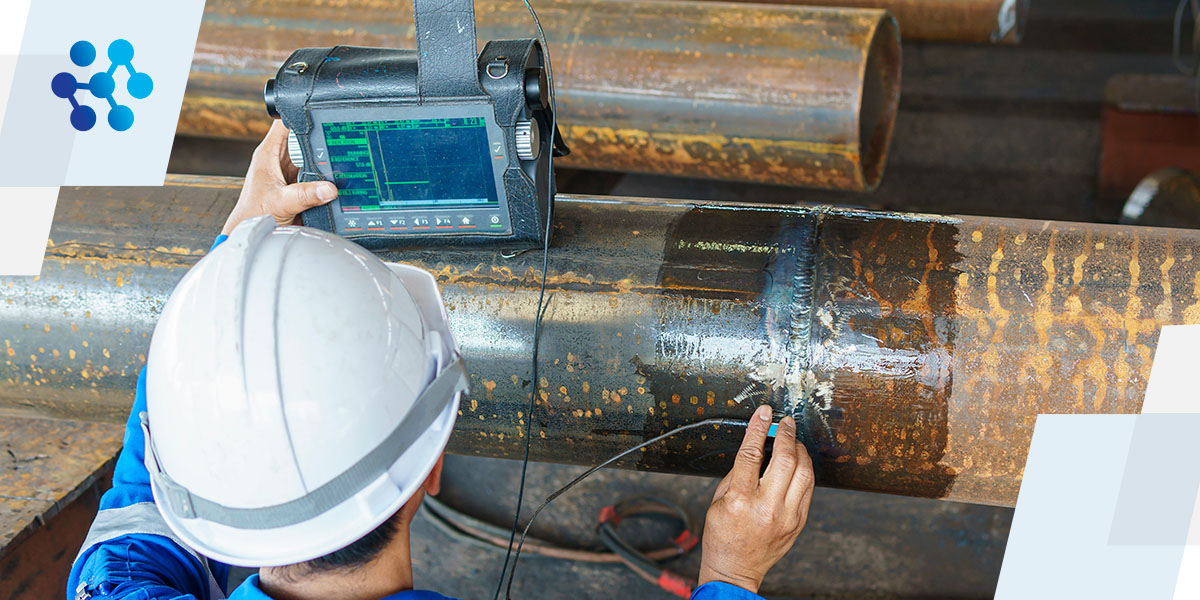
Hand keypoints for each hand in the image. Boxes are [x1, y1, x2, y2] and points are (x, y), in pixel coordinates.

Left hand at [221, 120, 338, 234]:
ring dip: (323, 161)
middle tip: (336, 143)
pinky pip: (316, 175)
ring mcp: (290, 172)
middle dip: (318, 140)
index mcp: (268, 154)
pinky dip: (325, 178)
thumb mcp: (280, 203)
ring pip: (312, 157)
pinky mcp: (299, 186)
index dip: (299, 114)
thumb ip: (304, 195)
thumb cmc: (253, 216)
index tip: (318, 113)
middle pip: (303, 138)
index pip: (284, 122)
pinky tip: (334, 179)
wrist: (254, 236)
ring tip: (338, 162)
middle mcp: (279, 160)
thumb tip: (329, 188)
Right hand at [697, 405, 814, 593]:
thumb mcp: (718, 500)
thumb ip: (737, 473)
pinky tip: (798, 463)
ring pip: (804, 472)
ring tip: (793, 441)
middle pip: (785, 459)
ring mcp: (786, 516)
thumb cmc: (723, 535)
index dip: (759, 428)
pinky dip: (804, 471)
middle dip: (787, 434)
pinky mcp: (798, 522)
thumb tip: (756, 448)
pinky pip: (808, 489)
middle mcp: (766, 507)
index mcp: (740, 499)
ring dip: (800, 451)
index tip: (765, 412)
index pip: (752, 454)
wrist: (735, 569)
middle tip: (786, 423)